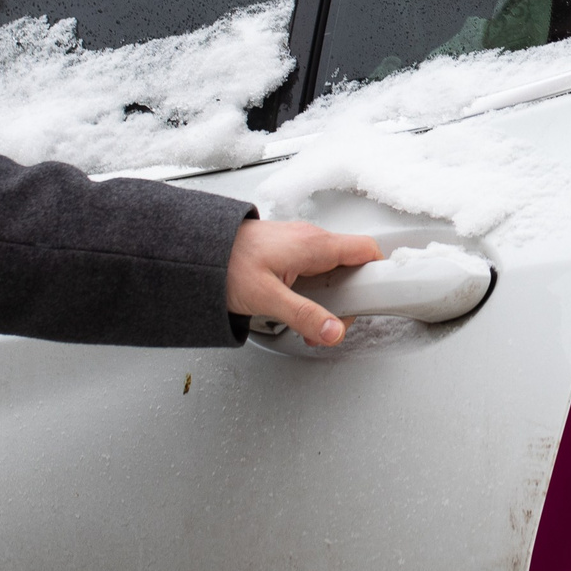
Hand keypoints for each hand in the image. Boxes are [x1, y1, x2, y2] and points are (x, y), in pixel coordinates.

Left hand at [226, 221, 384, 346]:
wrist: (192, 247)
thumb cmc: (224, 262)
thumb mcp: (267, 297)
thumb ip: (304, 316)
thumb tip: (334, 331)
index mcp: (314, 244)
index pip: (366, 250)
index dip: (378, 274)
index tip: (373, 300)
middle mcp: (310, 239)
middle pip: (350, 267)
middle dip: (345, 301)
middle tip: (329, 326)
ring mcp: (298, 243)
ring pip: (331, 271)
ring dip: (326, 300)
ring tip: (307, 324)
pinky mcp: (286, 251)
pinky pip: (312, 270)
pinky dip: (311, 292)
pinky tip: (294, 309)